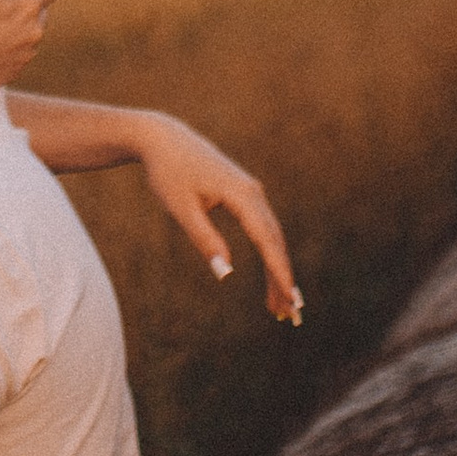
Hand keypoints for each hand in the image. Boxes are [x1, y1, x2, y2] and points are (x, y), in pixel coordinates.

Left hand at [136, 117, 304, 322]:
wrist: (164, 139)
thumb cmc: (169, 173)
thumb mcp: (181, 208)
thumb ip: (204, 240)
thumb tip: (226, 273)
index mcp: (241, 195)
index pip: (267, 240)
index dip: (280, 272)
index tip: (291, 298)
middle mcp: (254, 193)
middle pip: (276, 242)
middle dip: (283, 280)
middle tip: (291, 316)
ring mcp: (252, 193)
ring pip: (272, 237)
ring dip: (278, 271)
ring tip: (280, 307)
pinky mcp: (245, 195)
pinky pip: (263, 230)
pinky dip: (270, 255)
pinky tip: (271, 276)